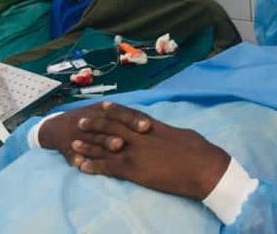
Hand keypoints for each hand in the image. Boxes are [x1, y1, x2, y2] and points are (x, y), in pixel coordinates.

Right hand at [38, 101, 152, 165]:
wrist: (56, 127)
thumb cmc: (88, 121)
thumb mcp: (102, 114)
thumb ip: (122, 118)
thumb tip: (149, 124)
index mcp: (102, 112)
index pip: (120, 113)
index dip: (133, 119)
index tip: (148, 126)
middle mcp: (91, 121)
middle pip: (109, 126)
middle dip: (123, 131)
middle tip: (139, 135)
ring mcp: (78, 135)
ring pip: (93, 140)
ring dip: (105, 143)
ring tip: (117, 147)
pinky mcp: (66, 148)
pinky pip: (71, 154)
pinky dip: (76, 159)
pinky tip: (82, 164)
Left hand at [68, 105, 230, 200]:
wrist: (202, 166)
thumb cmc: (199, 150)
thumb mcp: (181, 134)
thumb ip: (167, 132)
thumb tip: (163, 132)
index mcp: (153, 127)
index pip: (129, 115)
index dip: (115, 110)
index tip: (103, 105)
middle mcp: (141, 136)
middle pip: (112, 127)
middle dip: (95, 125)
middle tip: (80, 122)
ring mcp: (135, 152)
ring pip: (105, 146)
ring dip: (88, 145)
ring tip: (73, 143)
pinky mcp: (134, 170)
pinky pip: (108, 167)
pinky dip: (93, 166)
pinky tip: (81, 166)